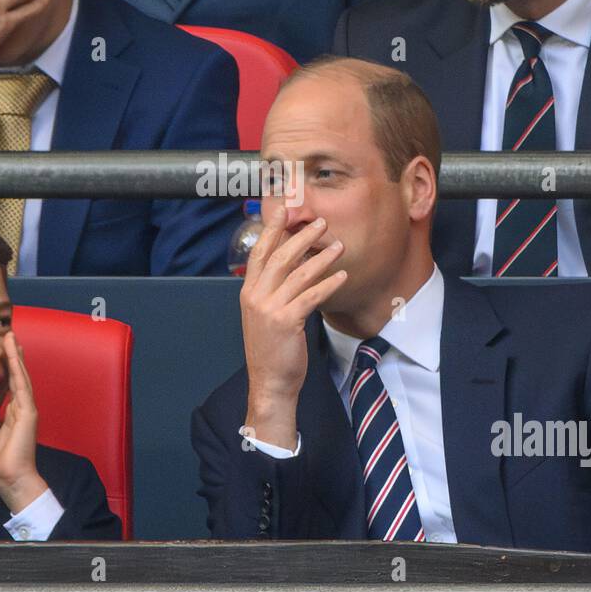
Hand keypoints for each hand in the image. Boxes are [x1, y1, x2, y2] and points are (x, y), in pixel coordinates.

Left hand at [0, 332, 48, 513]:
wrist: (11, 479)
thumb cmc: (0, 463)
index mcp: (14, 412)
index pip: (9, 382)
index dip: (5, 365)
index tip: (0, 349)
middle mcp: (22, 407)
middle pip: (17, 374)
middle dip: (12, 354)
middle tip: (8, 334)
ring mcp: (27, 408)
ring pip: (21, 375)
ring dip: (16, 355)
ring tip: (11, 336)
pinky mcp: (28, 413)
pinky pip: (22, 385)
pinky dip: (17, 368)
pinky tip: (14, 354)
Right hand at [239, 208, 346, 448]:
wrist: (269, 381)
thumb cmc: (272, 349)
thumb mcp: (265, 315)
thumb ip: (274, 290)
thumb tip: (293, 265)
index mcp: (249, 292)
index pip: (260, 253)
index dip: (272, 229)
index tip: (283, 209)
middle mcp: (256, 296)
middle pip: (280, 256)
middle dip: (302, 235)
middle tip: (321, 222)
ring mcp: (269, 308)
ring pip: (299, 273)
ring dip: (322, 256)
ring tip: (339, 245)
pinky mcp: (287, 321)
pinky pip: (311, 295)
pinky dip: (328, 283)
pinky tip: (342, 275)